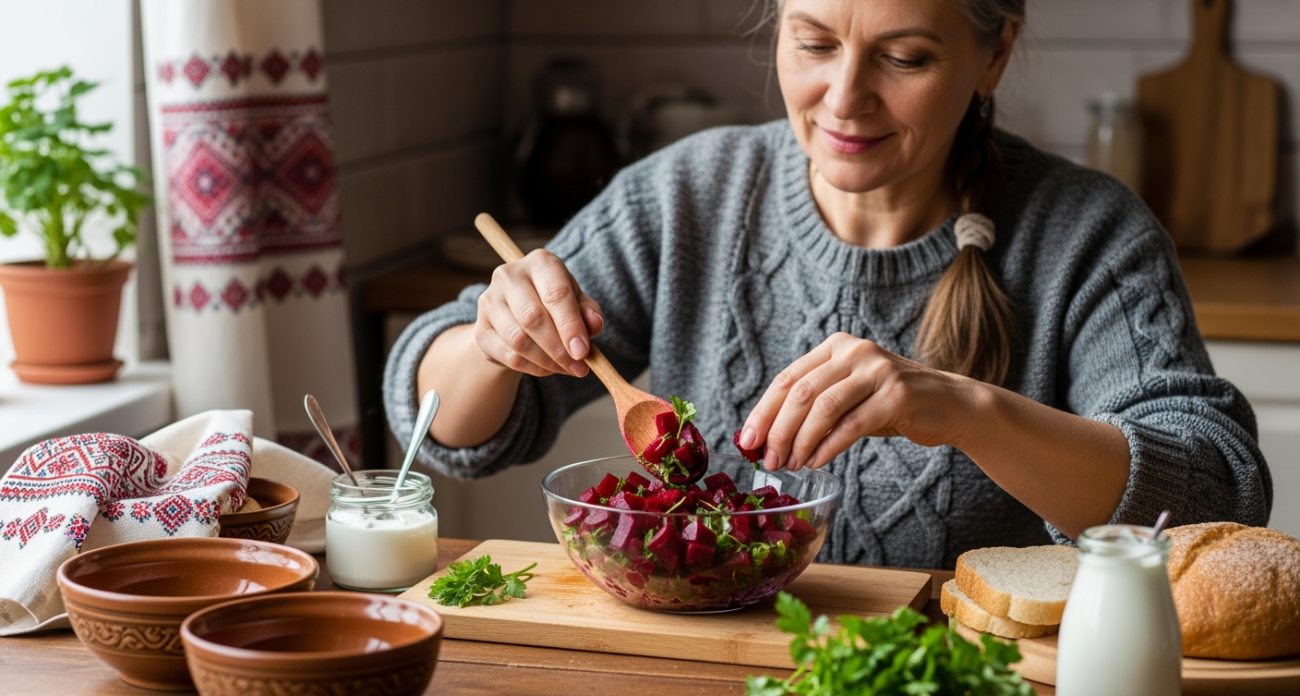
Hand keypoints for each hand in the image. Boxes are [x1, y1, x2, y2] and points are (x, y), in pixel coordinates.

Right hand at [475, 249, 603, 377]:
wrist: (518, 315)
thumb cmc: (554, 303)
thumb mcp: (577, 302)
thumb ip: (589, 312)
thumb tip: (594, 324)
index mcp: (540, 262)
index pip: (555, 294)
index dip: (570, 325)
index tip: (583, 352)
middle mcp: (509, 275)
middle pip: (533, 318)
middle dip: (559, 348)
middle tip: (579, 367)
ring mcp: (489, 301)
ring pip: (519, 340)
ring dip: (547, 361)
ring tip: (567, 368)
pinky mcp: (480, 329)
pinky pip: (509, 355)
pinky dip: (533, 368)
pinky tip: (548, 368)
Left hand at [736, 333, 976, 470]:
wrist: (950, 405)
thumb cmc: (889, 405)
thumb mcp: (848, 397)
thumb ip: (813, 408)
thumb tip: (764, 439)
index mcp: (836, 347)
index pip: (788, 378)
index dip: (763, 411)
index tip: (747, 440)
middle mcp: (855, 351)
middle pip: (802, 392)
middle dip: (778, 431)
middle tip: (769, 461)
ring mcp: (878, 370)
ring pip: (824, 407)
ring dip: (801, 441)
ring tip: (790, 465)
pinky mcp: (898, 394)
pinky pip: (852, 424)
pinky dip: (829, 446)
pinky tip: (816, 462)